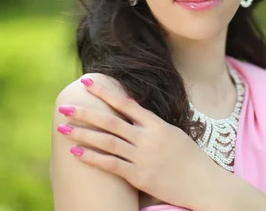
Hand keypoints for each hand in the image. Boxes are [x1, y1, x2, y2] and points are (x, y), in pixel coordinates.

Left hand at [56, 76, 216, 209]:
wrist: (203, 183)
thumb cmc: (190, 158)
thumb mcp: (173, 133)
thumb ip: (152, 123)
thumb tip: (133, 108)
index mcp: (157, 124)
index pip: (126, 103)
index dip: (105, 92)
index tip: (87, 82)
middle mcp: (147, 138)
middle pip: (110, 121)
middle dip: (85, 112)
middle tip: (64, 106)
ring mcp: (142, 157)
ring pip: (106, 142)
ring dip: (82, 134)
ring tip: (62, 128)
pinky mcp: (138, 176)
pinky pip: (110, 164)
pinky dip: (92, 157)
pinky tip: (75, 152)